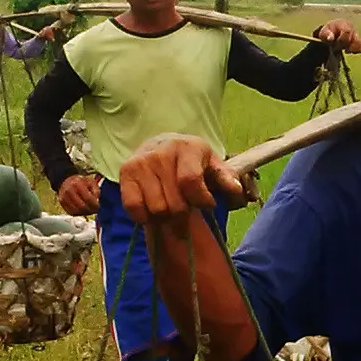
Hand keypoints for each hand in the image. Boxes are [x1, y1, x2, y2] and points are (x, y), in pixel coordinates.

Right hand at [57, 173, 101, 215]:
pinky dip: (78, 213)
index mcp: (78, 184)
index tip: (98, 207)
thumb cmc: (81, 182)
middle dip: (90, 210)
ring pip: (76, 211)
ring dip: (84, 213)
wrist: (67, 180)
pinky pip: (71, 212)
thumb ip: (96, 191)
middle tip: (94, 210)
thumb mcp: (91, 182)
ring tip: (89, 210)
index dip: (94, 205)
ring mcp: (64, 197)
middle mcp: (69, 190)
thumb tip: (96, 201)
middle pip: (82, 206)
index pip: (88, 198)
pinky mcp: (61, 202)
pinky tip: (83, 211)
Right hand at [118, 133, 255, 223]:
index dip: (201, 200)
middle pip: (174, 203)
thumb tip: (236, 191)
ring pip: (156, 209)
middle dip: (185, 215)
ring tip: (171, 207)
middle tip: (188, 210)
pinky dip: (145, 216)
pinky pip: (134, 208)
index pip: (190, 182)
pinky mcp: (125, 172)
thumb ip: (227, 179)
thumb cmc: (193, 161)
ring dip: (166, 217)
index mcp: (188, 147)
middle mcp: (162, 152)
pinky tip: (153, 208)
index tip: (208, 203)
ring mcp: (141, 162)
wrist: (160, 144)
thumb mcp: (213, 165)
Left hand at [313, 19, 360, 54]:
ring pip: (360, 43)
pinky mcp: (358, 41)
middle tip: (336, 47)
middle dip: (344, 45)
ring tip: (344, 50)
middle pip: (353, 38)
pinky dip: (356, 50)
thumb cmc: (328, 32)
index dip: (342, 40)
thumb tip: (330, 38)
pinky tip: (348, 51)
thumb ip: (326, 34)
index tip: (335, 45)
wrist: (332, 32)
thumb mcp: (324, 33)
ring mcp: (356, 34)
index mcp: (343, 24)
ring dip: (351, 49)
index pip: (347, 32)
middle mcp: (352, 28)